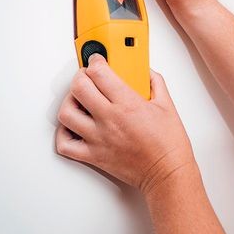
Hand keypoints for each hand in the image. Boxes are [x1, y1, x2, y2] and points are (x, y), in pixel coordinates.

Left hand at [55, 53, 195, 196]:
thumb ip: (155, 84)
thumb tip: (146, 73)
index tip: (98, 61)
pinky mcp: (93, 155)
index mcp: (128, 104)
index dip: (96, 61)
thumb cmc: (169, 145)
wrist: (167, 173)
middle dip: (80, 76)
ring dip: (69, 102)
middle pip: (79, 87)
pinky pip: (65, 144)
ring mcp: (98, 138)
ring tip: (79, 100)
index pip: (100, 73)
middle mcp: (109, 119)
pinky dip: (64, 133)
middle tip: (87, 77)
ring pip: (66, 113)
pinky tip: (74, 127)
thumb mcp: (168, 106)